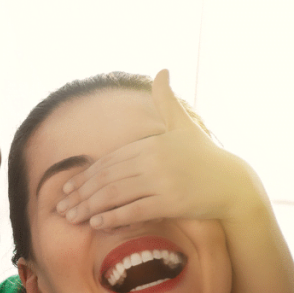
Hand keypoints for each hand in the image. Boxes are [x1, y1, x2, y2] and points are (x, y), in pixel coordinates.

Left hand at [56, 69, 261, 229]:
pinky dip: (113, 217)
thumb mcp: (183, 125)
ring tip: (71, 218)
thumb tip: (163, 69)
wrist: (233, 184)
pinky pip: (135, 209)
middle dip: (80, 194)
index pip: (108, 161)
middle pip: (107, 178)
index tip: (65, 188)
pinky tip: (96, 223)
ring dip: (89, 207)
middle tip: (60, 208)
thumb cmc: (204, 156)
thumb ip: (166, 100)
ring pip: (116, 194)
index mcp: (151, 143)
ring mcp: (162, 181)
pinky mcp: (170, 202)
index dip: (84, 175)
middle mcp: (153, 160)